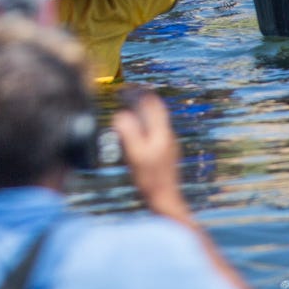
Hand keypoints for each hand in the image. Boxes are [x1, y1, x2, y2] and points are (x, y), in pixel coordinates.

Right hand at [113, 88, 187, 216]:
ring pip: (156, 119)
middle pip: (156, 109)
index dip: (137, 92)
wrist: (165, 199)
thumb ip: (128, 132)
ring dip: (142, 111)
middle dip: (140, 99)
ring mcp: (168, 144)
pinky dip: (144, 123)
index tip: (123, 88)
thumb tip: (120, 115)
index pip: (152, 103)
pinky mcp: (166, 153)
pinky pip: (155, 130)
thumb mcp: (134, 155)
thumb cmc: (149, 179)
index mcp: (161, 132)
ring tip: (127, 108)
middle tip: (124, 94)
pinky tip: (135, 131)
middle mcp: (167, 135)